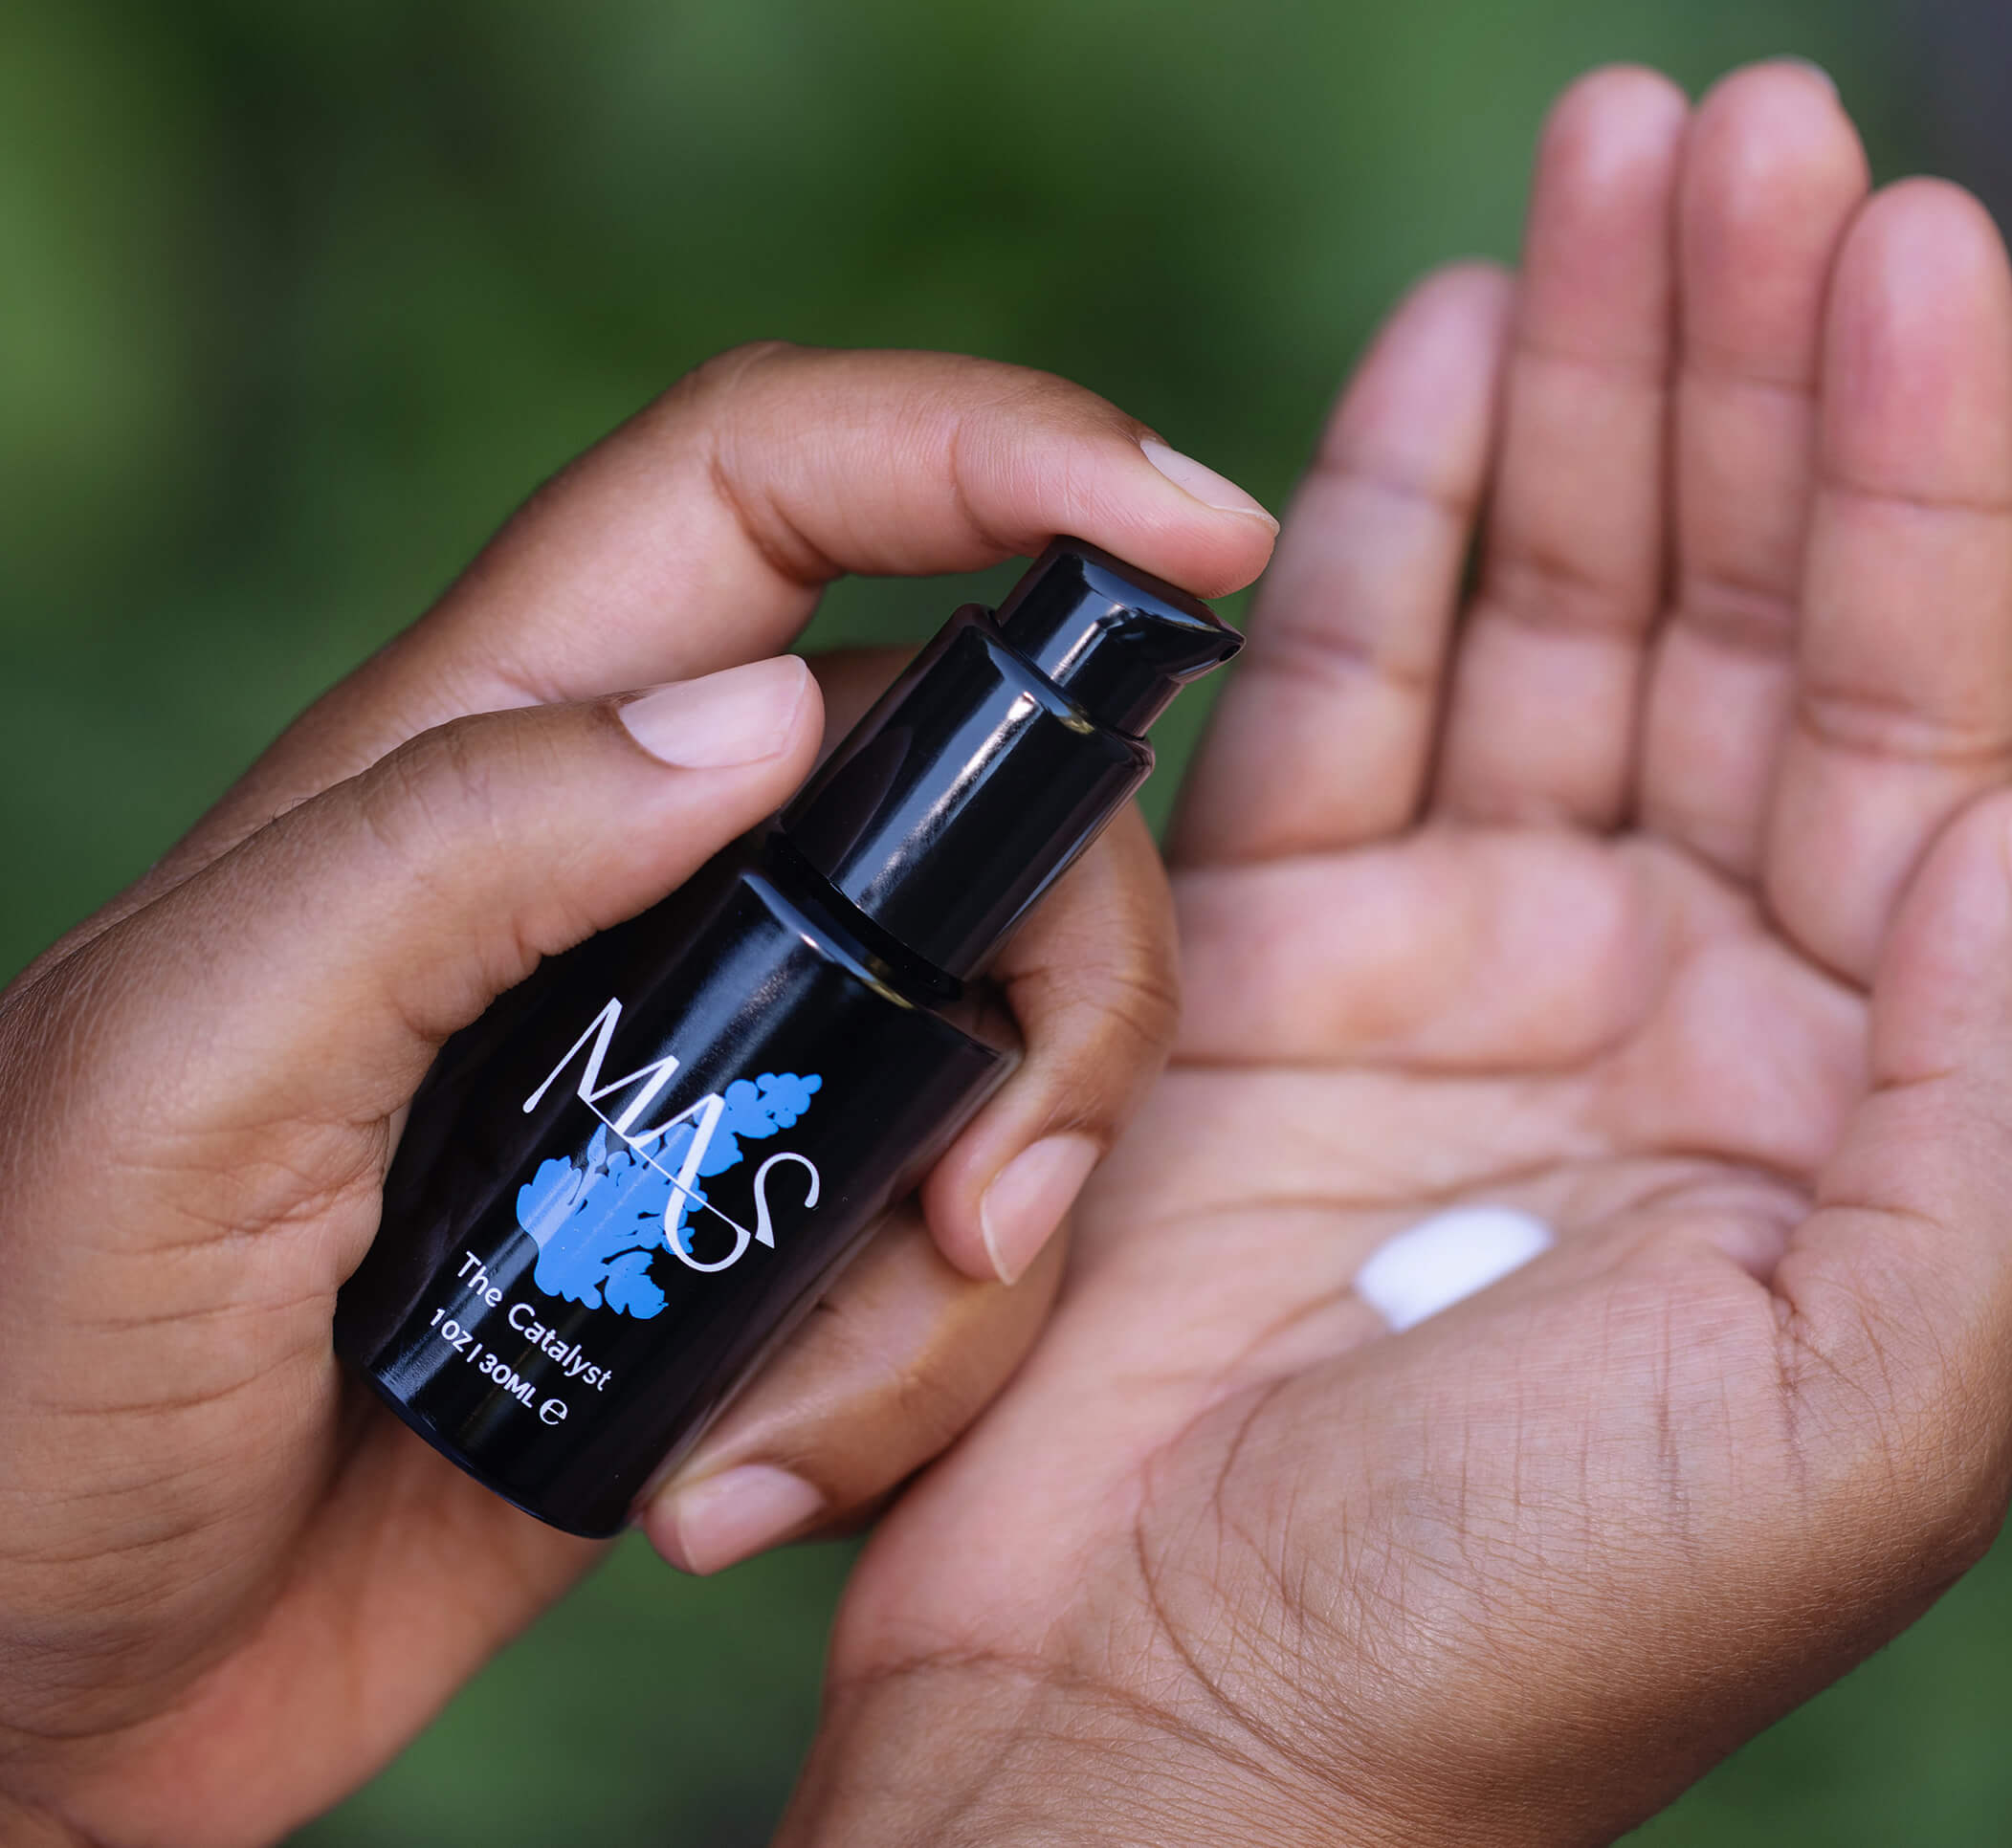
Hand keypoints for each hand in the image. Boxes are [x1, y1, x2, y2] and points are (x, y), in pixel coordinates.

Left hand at [0, 348, 1276, 1845]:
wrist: (37, 1682)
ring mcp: (717, 1071)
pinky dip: (904, 1387)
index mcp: (481, 761)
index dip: (987, 448)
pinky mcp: (757, 1248)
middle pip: (976, 797)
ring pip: (1000, 1050)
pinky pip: (951, 1255)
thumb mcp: (179, 1084)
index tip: (1190, 523)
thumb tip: (762, 717)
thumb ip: (444, 857)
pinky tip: (727, 1489)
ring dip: (969, 1262)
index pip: (764, 494)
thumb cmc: (21, 1373)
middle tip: (1005, 1201)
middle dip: (1065, 981)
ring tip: (776, 1434)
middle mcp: (637, 884)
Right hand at [780, 63, 2011, 1846]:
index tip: (1899, 234)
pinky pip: (1330, 701)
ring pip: (1528, 617)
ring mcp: (1458, 971)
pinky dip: (1371, 528)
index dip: (1906, 465)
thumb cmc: (1518, 1642)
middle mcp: (1664, 1001)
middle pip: (1714, 610)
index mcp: (1838, 1092)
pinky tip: (1431, 361)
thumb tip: (1998, 827)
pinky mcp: (1265, 976)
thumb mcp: (1863, 1413)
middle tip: (1729, 125)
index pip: (1901, 706)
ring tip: (1601, 170)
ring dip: (1570, 391)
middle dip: (1731, 359)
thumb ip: (1988, 1115)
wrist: (1170, 1749)